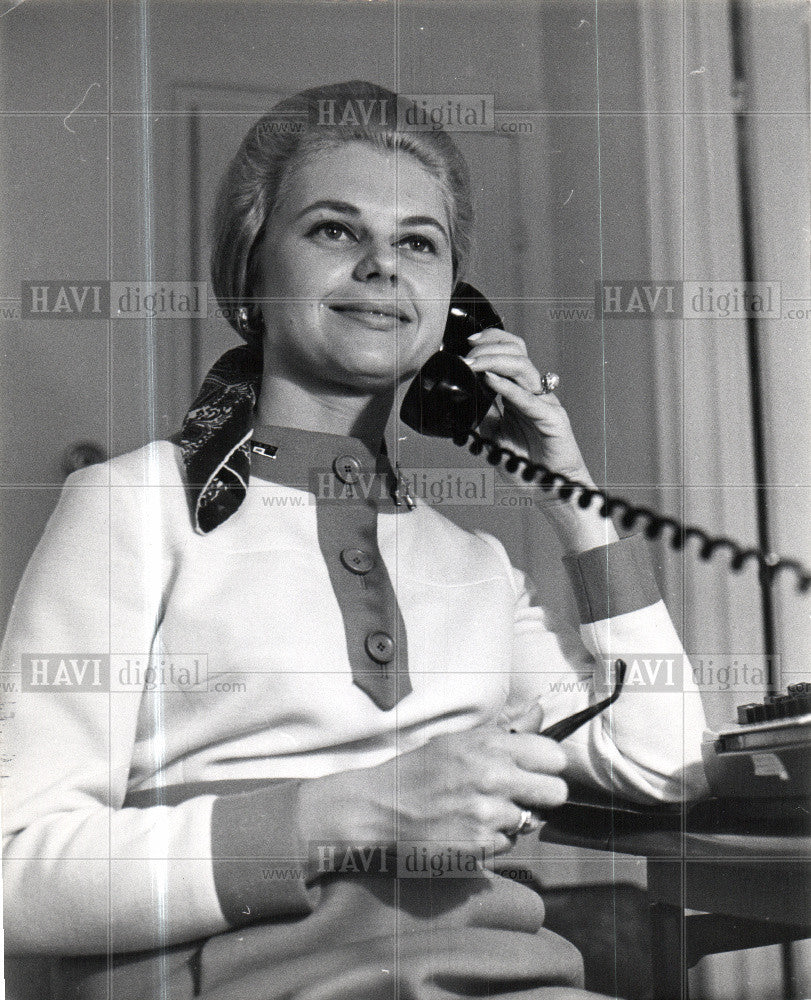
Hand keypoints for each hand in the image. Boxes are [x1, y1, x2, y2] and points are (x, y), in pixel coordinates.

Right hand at [299, 725, 567, 857]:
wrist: (380, 808)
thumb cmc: (419, 771)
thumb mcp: (458, 740)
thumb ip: (505, 729)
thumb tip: (539, 710)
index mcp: (488, 745)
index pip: (553, 755)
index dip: (547, 765)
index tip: (536, 770)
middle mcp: (492, 777)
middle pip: (556, 793)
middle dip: (540, 796)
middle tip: (518, 796)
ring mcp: (487, 814)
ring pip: (530, 821)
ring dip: (511, 820)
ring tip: (481, 812)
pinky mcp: (479, 846)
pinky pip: (507, 845)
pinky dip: (493, 840)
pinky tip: (469, 829)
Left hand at [465, 326, 617, 551]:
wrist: (551, 488)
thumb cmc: (527, 463)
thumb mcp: (493, 436)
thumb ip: (482, 415)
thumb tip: (458, 398)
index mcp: (521, 392)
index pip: (510, 353)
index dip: (491, 341)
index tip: (467, 344)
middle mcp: (534, 393)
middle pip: (517, 353)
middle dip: (489, 347)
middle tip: (467, 354)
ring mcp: (545, 403)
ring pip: (523, 368)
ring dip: (495, 361)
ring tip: (473, 364)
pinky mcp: (553, 419)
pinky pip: (528, 399)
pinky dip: (508, 387)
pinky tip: (490, 380)